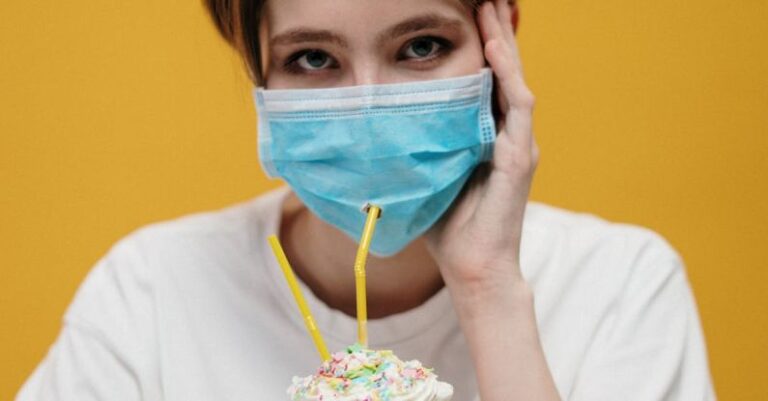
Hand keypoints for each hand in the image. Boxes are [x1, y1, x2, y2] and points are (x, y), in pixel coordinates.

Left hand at [427, 0, 538, 288]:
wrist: (472, 269)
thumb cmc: (447, 227)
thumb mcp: (425, 175)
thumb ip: (415, 147)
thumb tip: (371, 126)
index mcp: (486, 137)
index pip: (486, 82)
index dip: (480, 47)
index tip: (465, 14)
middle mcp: (507, 134)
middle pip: (504, 72)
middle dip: (495, 32)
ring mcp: (518, 145)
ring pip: (514, 81)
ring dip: (504, 43)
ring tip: (492, 7)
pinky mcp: (519, 159)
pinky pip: (517, 108)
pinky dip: (507, 77)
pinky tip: (495, 50)